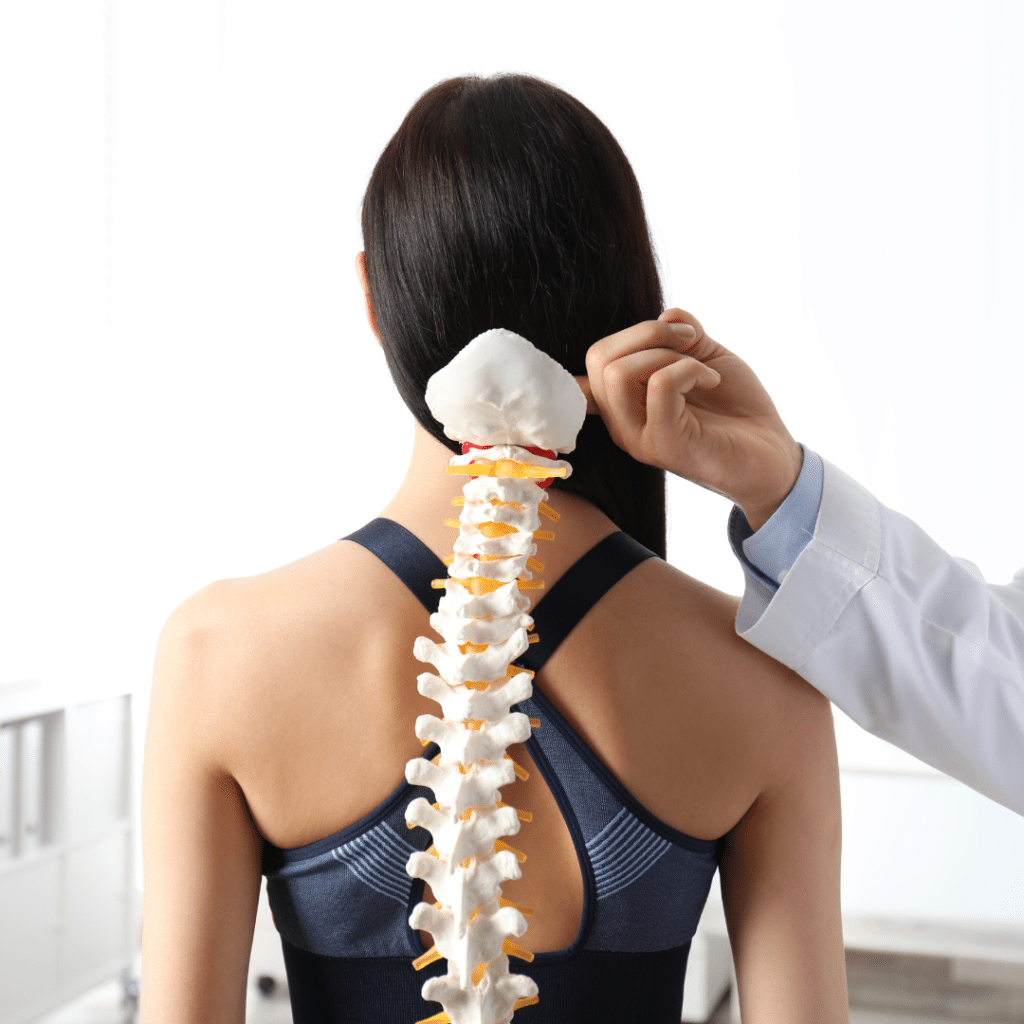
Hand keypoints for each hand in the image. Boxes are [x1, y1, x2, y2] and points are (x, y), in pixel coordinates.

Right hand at [578, 309, 802, 530]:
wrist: (773, 457)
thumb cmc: (736, 410)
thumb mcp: (706, 357)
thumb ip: (681, 335)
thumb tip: (666, 315)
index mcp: (623, 404)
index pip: (592, 361)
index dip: (625, 334)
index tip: (672, 334)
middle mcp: (622, 423)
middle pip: (599, 358)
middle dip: (647, 332)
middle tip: (689, 340)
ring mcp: (639, 437)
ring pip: (618, 373)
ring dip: (665, 352)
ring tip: (700, 366)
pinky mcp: (665, 445)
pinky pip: (660, 386)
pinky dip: (690, 369)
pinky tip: (711, 380)